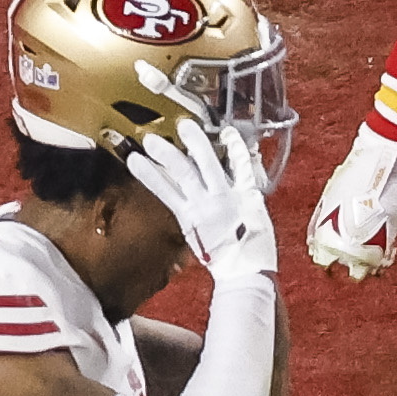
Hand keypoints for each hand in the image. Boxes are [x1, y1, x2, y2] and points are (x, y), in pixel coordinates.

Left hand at [129, 120, 277, 282]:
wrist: (242, 271)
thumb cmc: (254, 245)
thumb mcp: (258, 213)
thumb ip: (248, 188)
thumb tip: (245, 167)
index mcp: (244, 194)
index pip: (241, 163)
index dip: (234, 146)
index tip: (227, 132)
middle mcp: (221, 197)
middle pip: (206, 163)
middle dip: (194, 142)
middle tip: (182, 125)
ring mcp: (201, 207)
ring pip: (181, 175)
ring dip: (165, 156)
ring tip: (149, 141)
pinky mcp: (187, 218)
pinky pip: (167, 194)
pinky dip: (153, 177)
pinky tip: (138, 164)